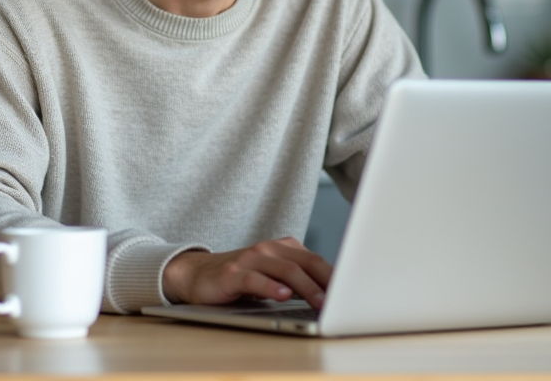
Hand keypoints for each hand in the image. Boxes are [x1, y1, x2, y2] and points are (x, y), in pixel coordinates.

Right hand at [162, 237, 331, 306]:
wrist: (197, 275)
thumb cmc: (240, 279)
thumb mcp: (271, 276)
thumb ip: (296, 280)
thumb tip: (331, 297)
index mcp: (281, 248)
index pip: (315, 260)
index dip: (335, 277)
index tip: (353, 293)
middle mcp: (267, 249)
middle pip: (305, 262)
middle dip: (327, 281)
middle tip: (343, 300)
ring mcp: (249, 259)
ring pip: (285, 270)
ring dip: (306, 287)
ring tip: (321, 302)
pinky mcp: (232, 273)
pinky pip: (255, 279)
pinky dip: (270, 288)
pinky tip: (282, 296)